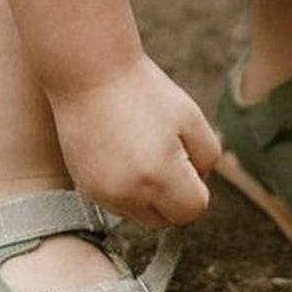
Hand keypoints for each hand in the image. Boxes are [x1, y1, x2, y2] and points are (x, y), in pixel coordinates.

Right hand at [50, 54, 220, 228]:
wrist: (88, 72)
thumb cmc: (145, 91)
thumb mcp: (191, 118)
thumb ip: (208, 157)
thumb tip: (200, 181)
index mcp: (159, 178)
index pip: (193, 210)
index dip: (197, 183)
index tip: (186, 152)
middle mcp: (127, 195)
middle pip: (165, 219)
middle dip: (174, 195)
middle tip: (167, 149)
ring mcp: (101, 194)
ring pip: (139, 213)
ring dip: (148, 193)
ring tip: (142, 146)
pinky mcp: (84, 187)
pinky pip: (116, 202)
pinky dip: (125, 186)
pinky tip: (122, 149)